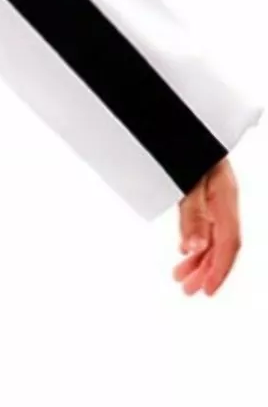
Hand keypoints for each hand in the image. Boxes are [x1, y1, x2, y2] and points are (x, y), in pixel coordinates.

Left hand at [172, 157, 241, 296]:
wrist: (179, 116)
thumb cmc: (184, 144)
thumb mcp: (186, 181)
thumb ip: (192, 215)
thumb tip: (194, 248)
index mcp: (226, 196)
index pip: (229, 242)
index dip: (219, 269)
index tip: (206, 290)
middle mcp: (224, 199)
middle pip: (222, 243)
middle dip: (206, 269)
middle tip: (188, 290)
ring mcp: (216, 196)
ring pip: (213, 235)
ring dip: (198, 259)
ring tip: (181, 277)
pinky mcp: (204, 192)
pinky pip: (206, 224)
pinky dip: (196, 241)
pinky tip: (186, 252)